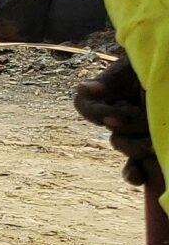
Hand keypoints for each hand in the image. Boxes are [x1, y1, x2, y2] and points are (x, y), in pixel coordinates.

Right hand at [75, 55, 153, 186]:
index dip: (94, 112)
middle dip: (126, 125)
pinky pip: (134, 169)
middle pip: (109, 126)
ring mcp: (135, 132)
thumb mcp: (136, 69)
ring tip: (153, 144)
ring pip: (121, 145)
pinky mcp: (149, 152)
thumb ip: (113, 80)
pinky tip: (138, 178)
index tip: (110, 113)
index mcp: (113, 90)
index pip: (86, 104)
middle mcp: (120, 111)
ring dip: (134, 146)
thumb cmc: (160, 66)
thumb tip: (83, 89)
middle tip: (145, 119)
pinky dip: (133, 174)